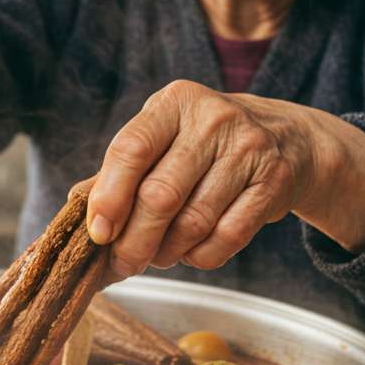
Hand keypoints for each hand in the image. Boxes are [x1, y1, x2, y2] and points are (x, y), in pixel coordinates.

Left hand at [85, 81, 364, 278]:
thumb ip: (122, 170)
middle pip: (160, 195)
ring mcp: (248, 148)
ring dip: (167, 251)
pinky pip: (226, 237)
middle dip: (135, 240)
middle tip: (123, 262)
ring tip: (158, 255)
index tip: (98, 233)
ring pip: (193, 221)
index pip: (131, 150)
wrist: (288, 139)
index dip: (109, 197)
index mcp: (174, 102)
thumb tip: (76, 208)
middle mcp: (213, 118)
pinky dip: (201, 255)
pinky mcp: (274, 181)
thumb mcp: (165, 138)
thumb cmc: (206, 144)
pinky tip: (192, 251)